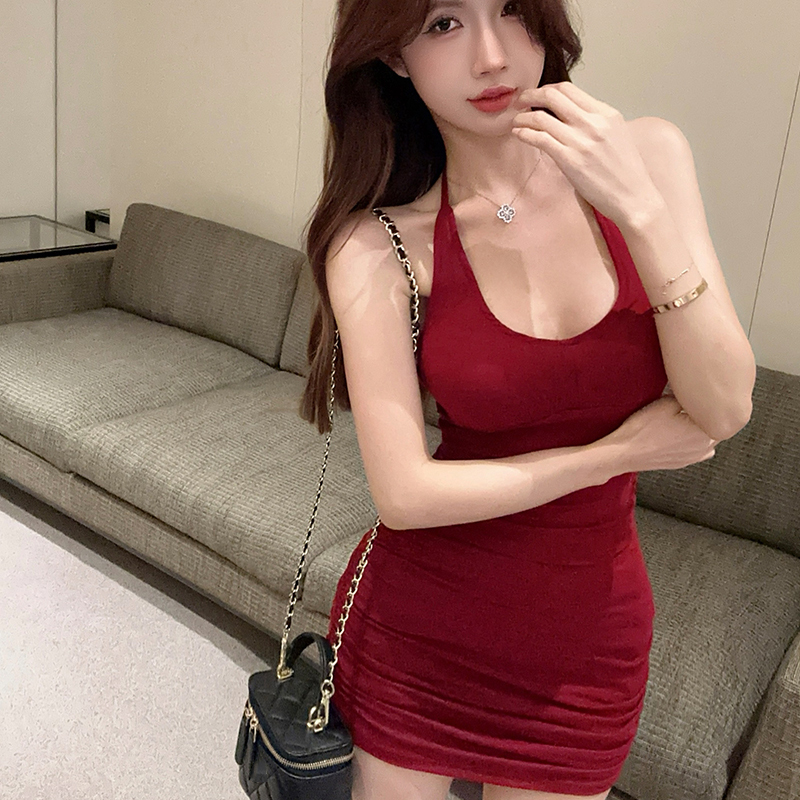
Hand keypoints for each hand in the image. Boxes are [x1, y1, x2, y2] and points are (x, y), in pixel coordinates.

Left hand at [510, 82, 660, 226]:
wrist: (634, 197)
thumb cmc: (625, 171)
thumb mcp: (615, 135)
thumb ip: (594, 122)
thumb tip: (569, 115)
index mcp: (606, 113)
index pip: (568, 89)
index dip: (546, 89)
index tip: (536, 95)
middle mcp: (593, 122)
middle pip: (552, 96)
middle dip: (531, 96)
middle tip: (520, 102)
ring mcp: (581, 141)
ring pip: (542, 118)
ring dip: (523, 118)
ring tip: (516, 122)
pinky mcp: (570, 160)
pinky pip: (541, 139)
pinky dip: (525, 134)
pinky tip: (519, 135)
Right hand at [601, 395, 717, 472]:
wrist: (625, 451)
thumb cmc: (643, 429)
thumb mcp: (667, 402)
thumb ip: (689, 397)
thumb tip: (698, 393)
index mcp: (706, 432)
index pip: (719, 412)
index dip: (710, 400)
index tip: (701, 394)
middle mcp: (704, 447)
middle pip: (715, 425)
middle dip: (706, 415)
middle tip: (691, 403)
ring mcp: (694, 457)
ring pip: (706, 438)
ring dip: (700, 429)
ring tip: (684, 419)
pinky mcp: (682, 462)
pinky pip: (695, 449)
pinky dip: (691, 441)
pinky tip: (677, 433)